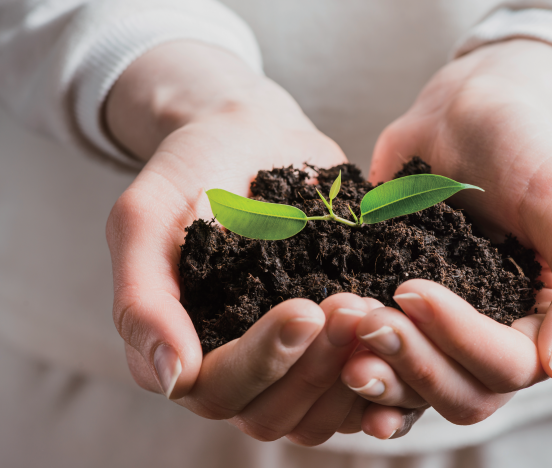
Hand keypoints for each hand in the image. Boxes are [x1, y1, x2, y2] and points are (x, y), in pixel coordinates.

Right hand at [105, 42, 393, 444]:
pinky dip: (386, 377)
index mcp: (186, 349)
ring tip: (378, 310)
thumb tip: (169, 380)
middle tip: (350, 304)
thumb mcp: (145, 220)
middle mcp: (238, 367)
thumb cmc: (191, 171)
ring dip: (353, 373)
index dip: (263, 361)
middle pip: (274, 414)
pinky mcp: (332, 345)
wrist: (250, 136)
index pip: (219, 391)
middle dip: (316, 366)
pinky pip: (360, 389)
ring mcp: (289, 361)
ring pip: (321, 413)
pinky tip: (408, 338)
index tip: (304, 309)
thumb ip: (143, 300)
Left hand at [342, 39, 551, 433]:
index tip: (411, 288)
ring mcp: (443, 331)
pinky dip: (358, 371)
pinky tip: (331, 357)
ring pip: (418, 392)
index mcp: (540, 323)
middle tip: (367, 319)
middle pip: (462, 395)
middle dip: (414, 365)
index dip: (459, 341)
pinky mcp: (400, 315)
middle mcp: (493, 338)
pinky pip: (384, 363)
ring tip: (342, 332)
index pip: (508, 368)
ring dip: (381, 376)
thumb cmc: (522, 150)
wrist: (464, 115)